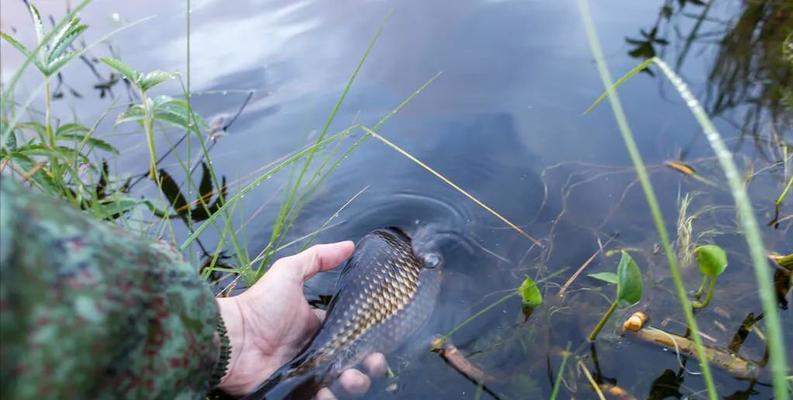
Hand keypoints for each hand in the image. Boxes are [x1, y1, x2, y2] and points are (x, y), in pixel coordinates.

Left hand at [217, 242, 387, 397]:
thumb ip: (318, 258)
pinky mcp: (295, 391)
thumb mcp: (288, 272)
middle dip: (369, 365)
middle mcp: (315, 351)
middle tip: (372, 362)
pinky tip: (327, 392)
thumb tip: (351, 245)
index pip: (350, 335)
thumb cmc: (259, 305)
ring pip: (341, 383)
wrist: (232, 338)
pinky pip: (319, 399)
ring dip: (355, 383)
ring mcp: (306, 373)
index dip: (368, 339)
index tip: (381, 341)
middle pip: (353, 362)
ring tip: (350, 379)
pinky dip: (328, 399)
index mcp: (316, 326)